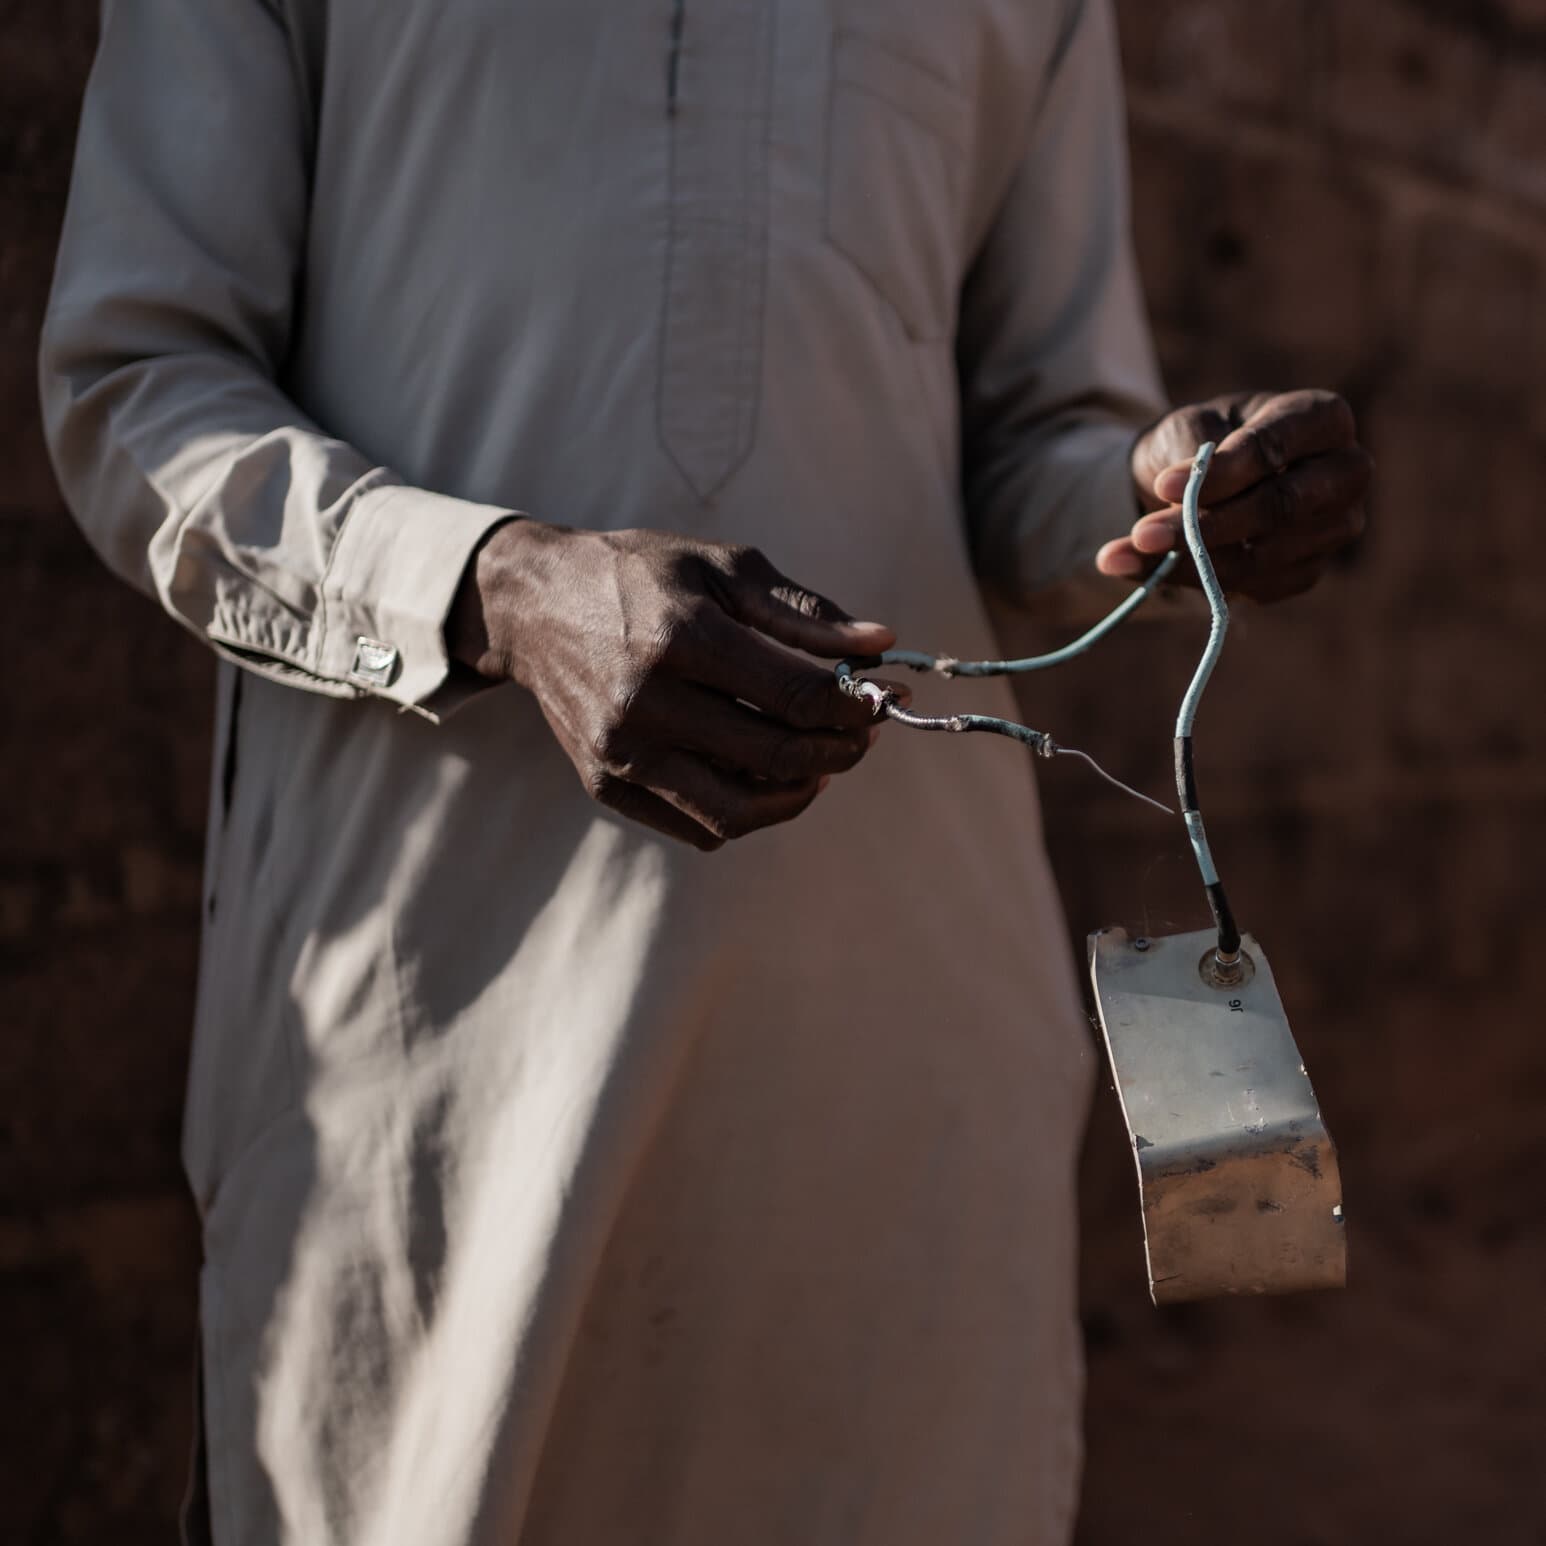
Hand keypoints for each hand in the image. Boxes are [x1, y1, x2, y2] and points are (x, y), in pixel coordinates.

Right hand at [448, 522, 899, 850]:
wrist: (536, 606)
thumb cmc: (640, 576)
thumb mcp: (722, 568)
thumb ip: (803, 612)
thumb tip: (880, 644)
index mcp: (681, 637)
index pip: (795, 694)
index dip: (856, 704)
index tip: (887, 695)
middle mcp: (646, 703)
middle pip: (776, 756)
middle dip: (840, 749)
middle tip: (862, 732)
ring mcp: (622, 753)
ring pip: (739, 812)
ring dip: (798, 793)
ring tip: (818, 762)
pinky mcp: (606, 785)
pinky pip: (699, 827)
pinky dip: (747, 812)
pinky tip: (765, 776)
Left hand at [1098, 389, 1372, 602]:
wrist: (1199, 479)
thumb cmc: (1202, 439)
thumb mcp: (1189, 425)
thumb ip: (1191, 449)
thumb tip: (1181, 494)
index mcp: (1322, 419)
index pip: (1278, 447)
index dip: (1222, 471)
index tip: (1163, 485)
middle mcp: (1345, 473)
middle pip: (1281, 508)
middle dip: (1206, 525)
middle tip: (1143, 534)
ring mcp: (1333, 528)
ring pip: (1262, 557)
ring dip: (1187, 562)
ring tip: (1122, 554)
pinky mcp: (1306, 572)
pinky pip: (1250, 588)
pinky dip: (1188, 582)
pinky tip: (1139, 569)